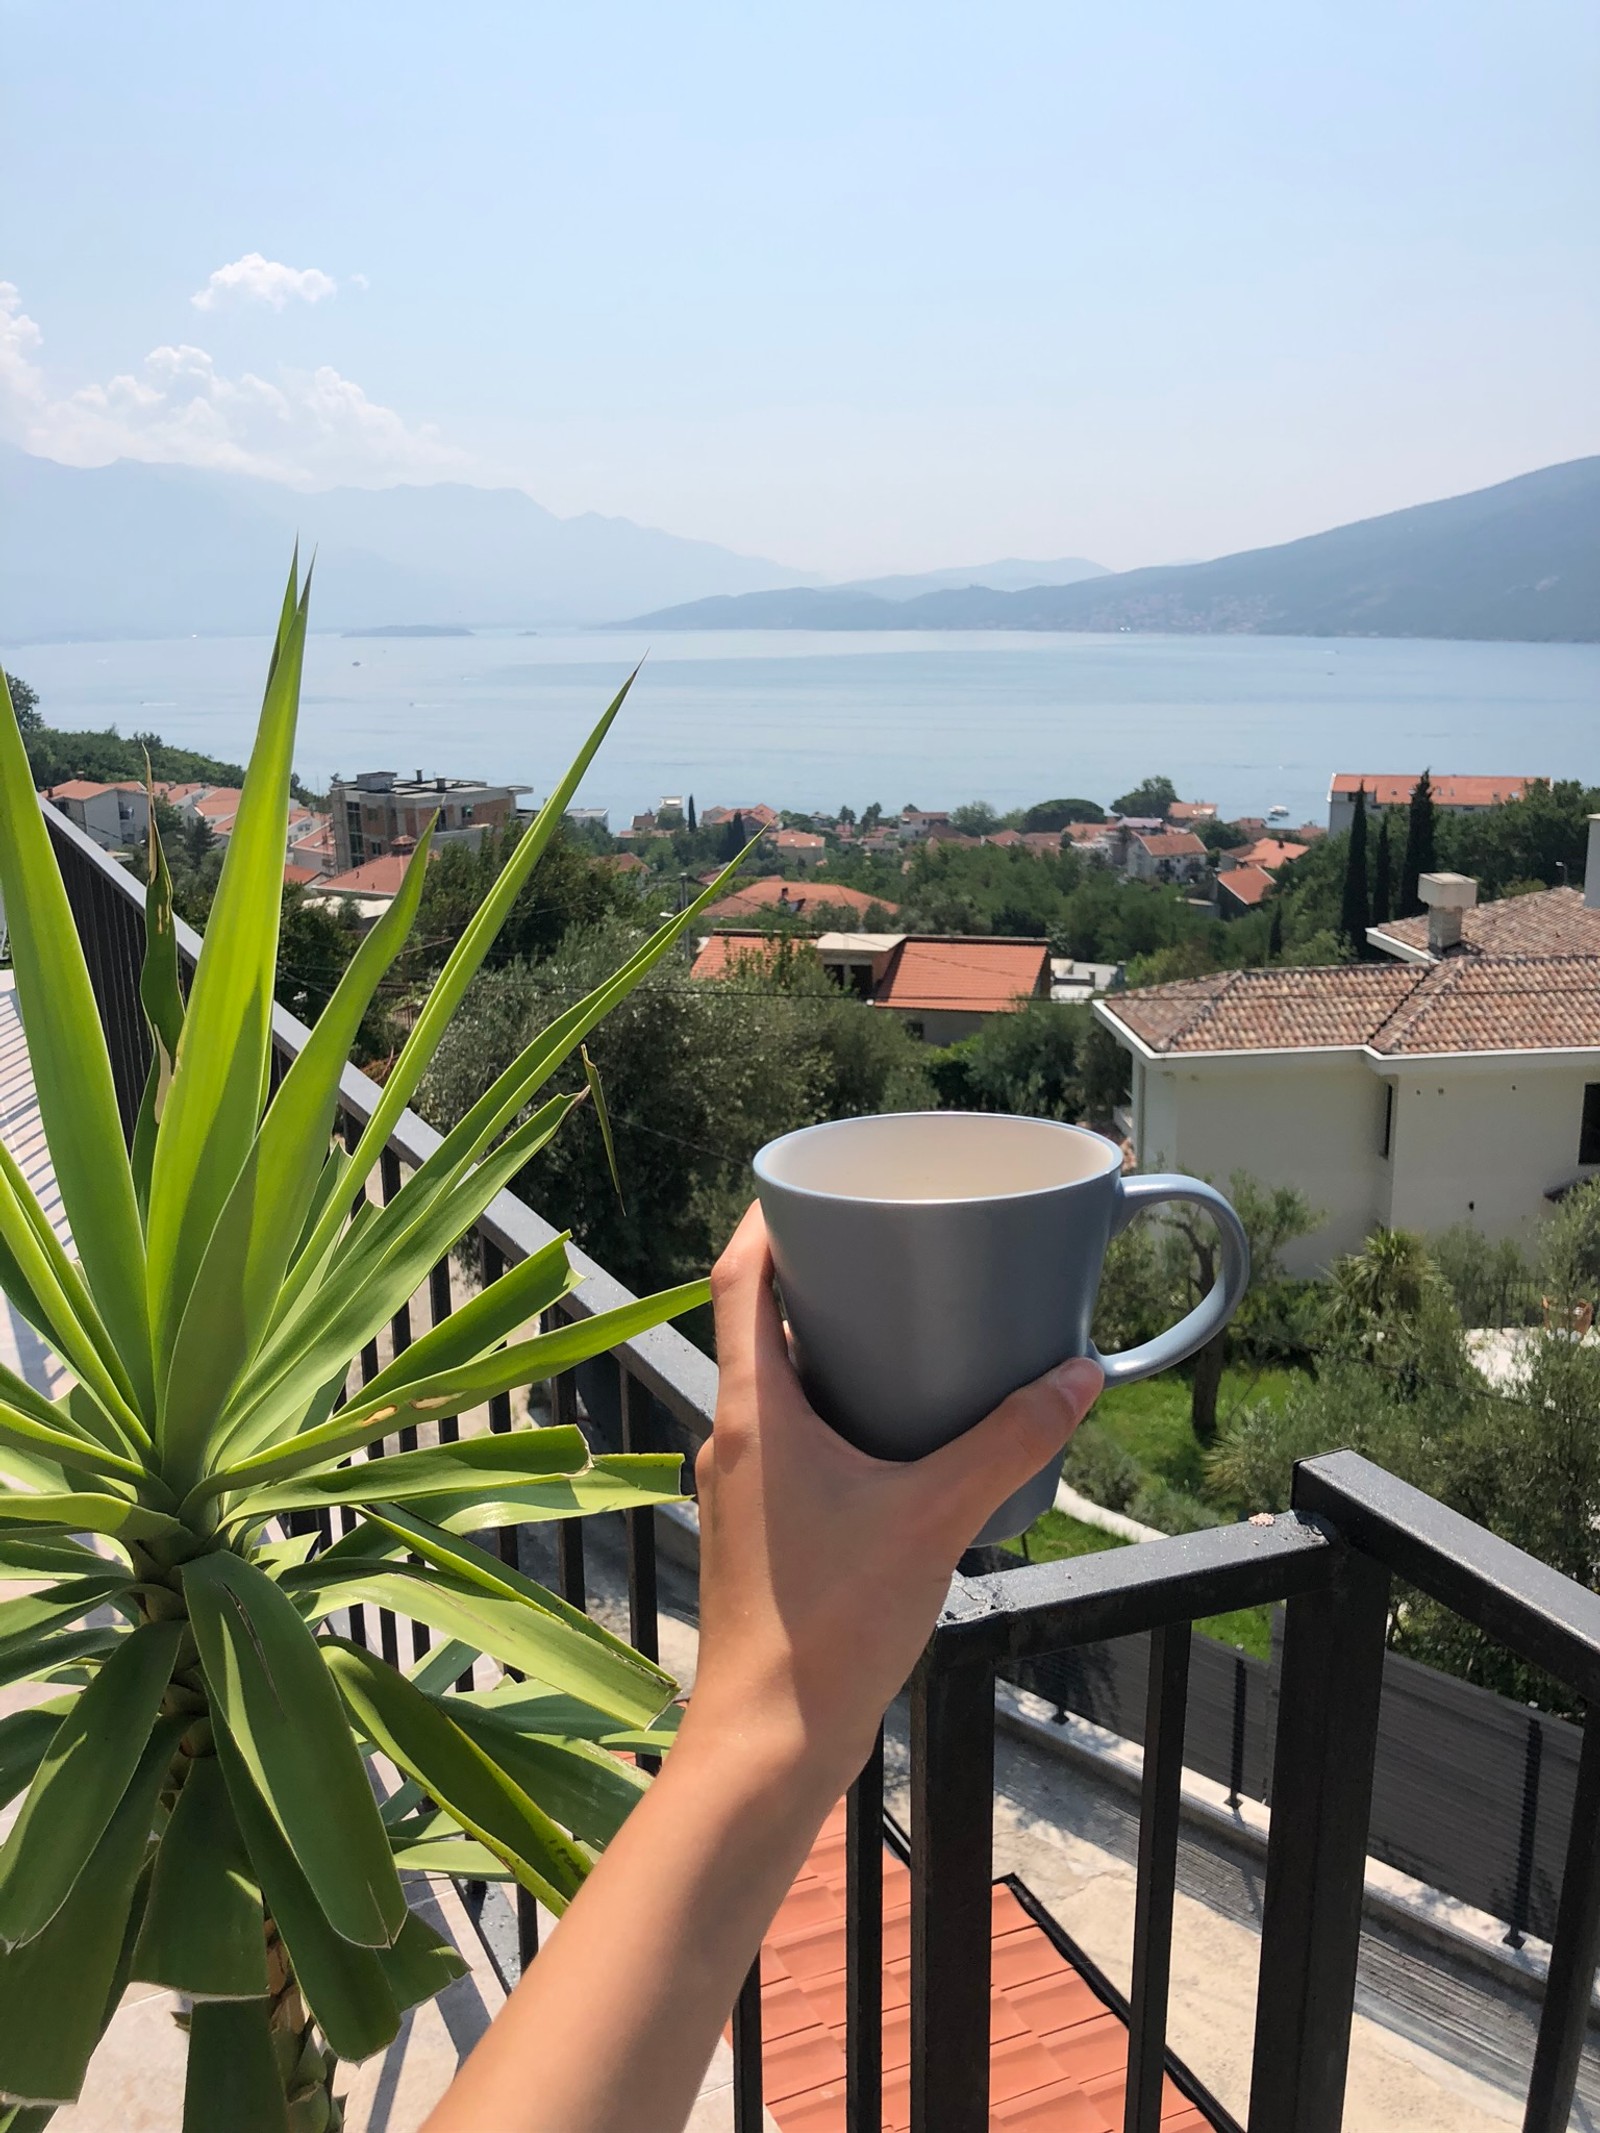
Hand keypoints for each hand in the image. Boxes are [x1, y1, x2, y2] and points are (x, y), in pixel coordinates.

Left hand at [682, 1202, 1102, 1801]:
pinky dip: (835, 1406)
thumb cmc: (829, 1628)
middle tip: (886, 1243)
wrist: (767, 1745)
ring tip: (904, 1322)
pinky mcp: (762, 1527)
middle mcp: (734, 1435)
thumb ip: (1008, 1444)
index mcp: (754, 1410)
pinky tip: (897, 1427)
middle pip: (757, 1320)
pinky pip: (791, 1436)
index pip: (736, 1276)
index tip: (814, 1182)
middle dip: (816, 1274)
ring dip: (826, 1343)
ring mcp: (743, 1484)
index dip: (766, 1216)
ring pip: (775, 1382)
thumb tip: (1077, 1377)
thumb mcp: (934, 1520)